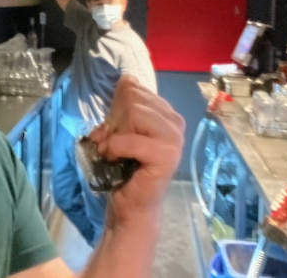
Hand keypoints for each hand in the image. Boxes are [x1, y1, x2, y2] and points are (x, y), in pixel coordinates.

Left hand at [90, 75, 184, 225]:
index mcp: (166, 112)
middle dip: (113, 121)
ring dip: (113, 135)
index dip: (114, 107)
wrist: (131, 205)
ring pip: (134, 113)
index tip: (112, 130)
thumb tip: (124, 81)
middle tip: (110, 144)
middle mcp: (175, 121)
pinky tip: (114, 159)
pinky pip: (130, 140)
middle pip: (133, 99)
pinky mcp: (167, 155)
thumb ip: (121, 107)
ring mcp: (174, 138)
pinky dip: (114, 148)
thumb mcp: (119, 130)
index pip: (133, 87)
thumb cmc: (124, 168)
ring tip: (112, 152)